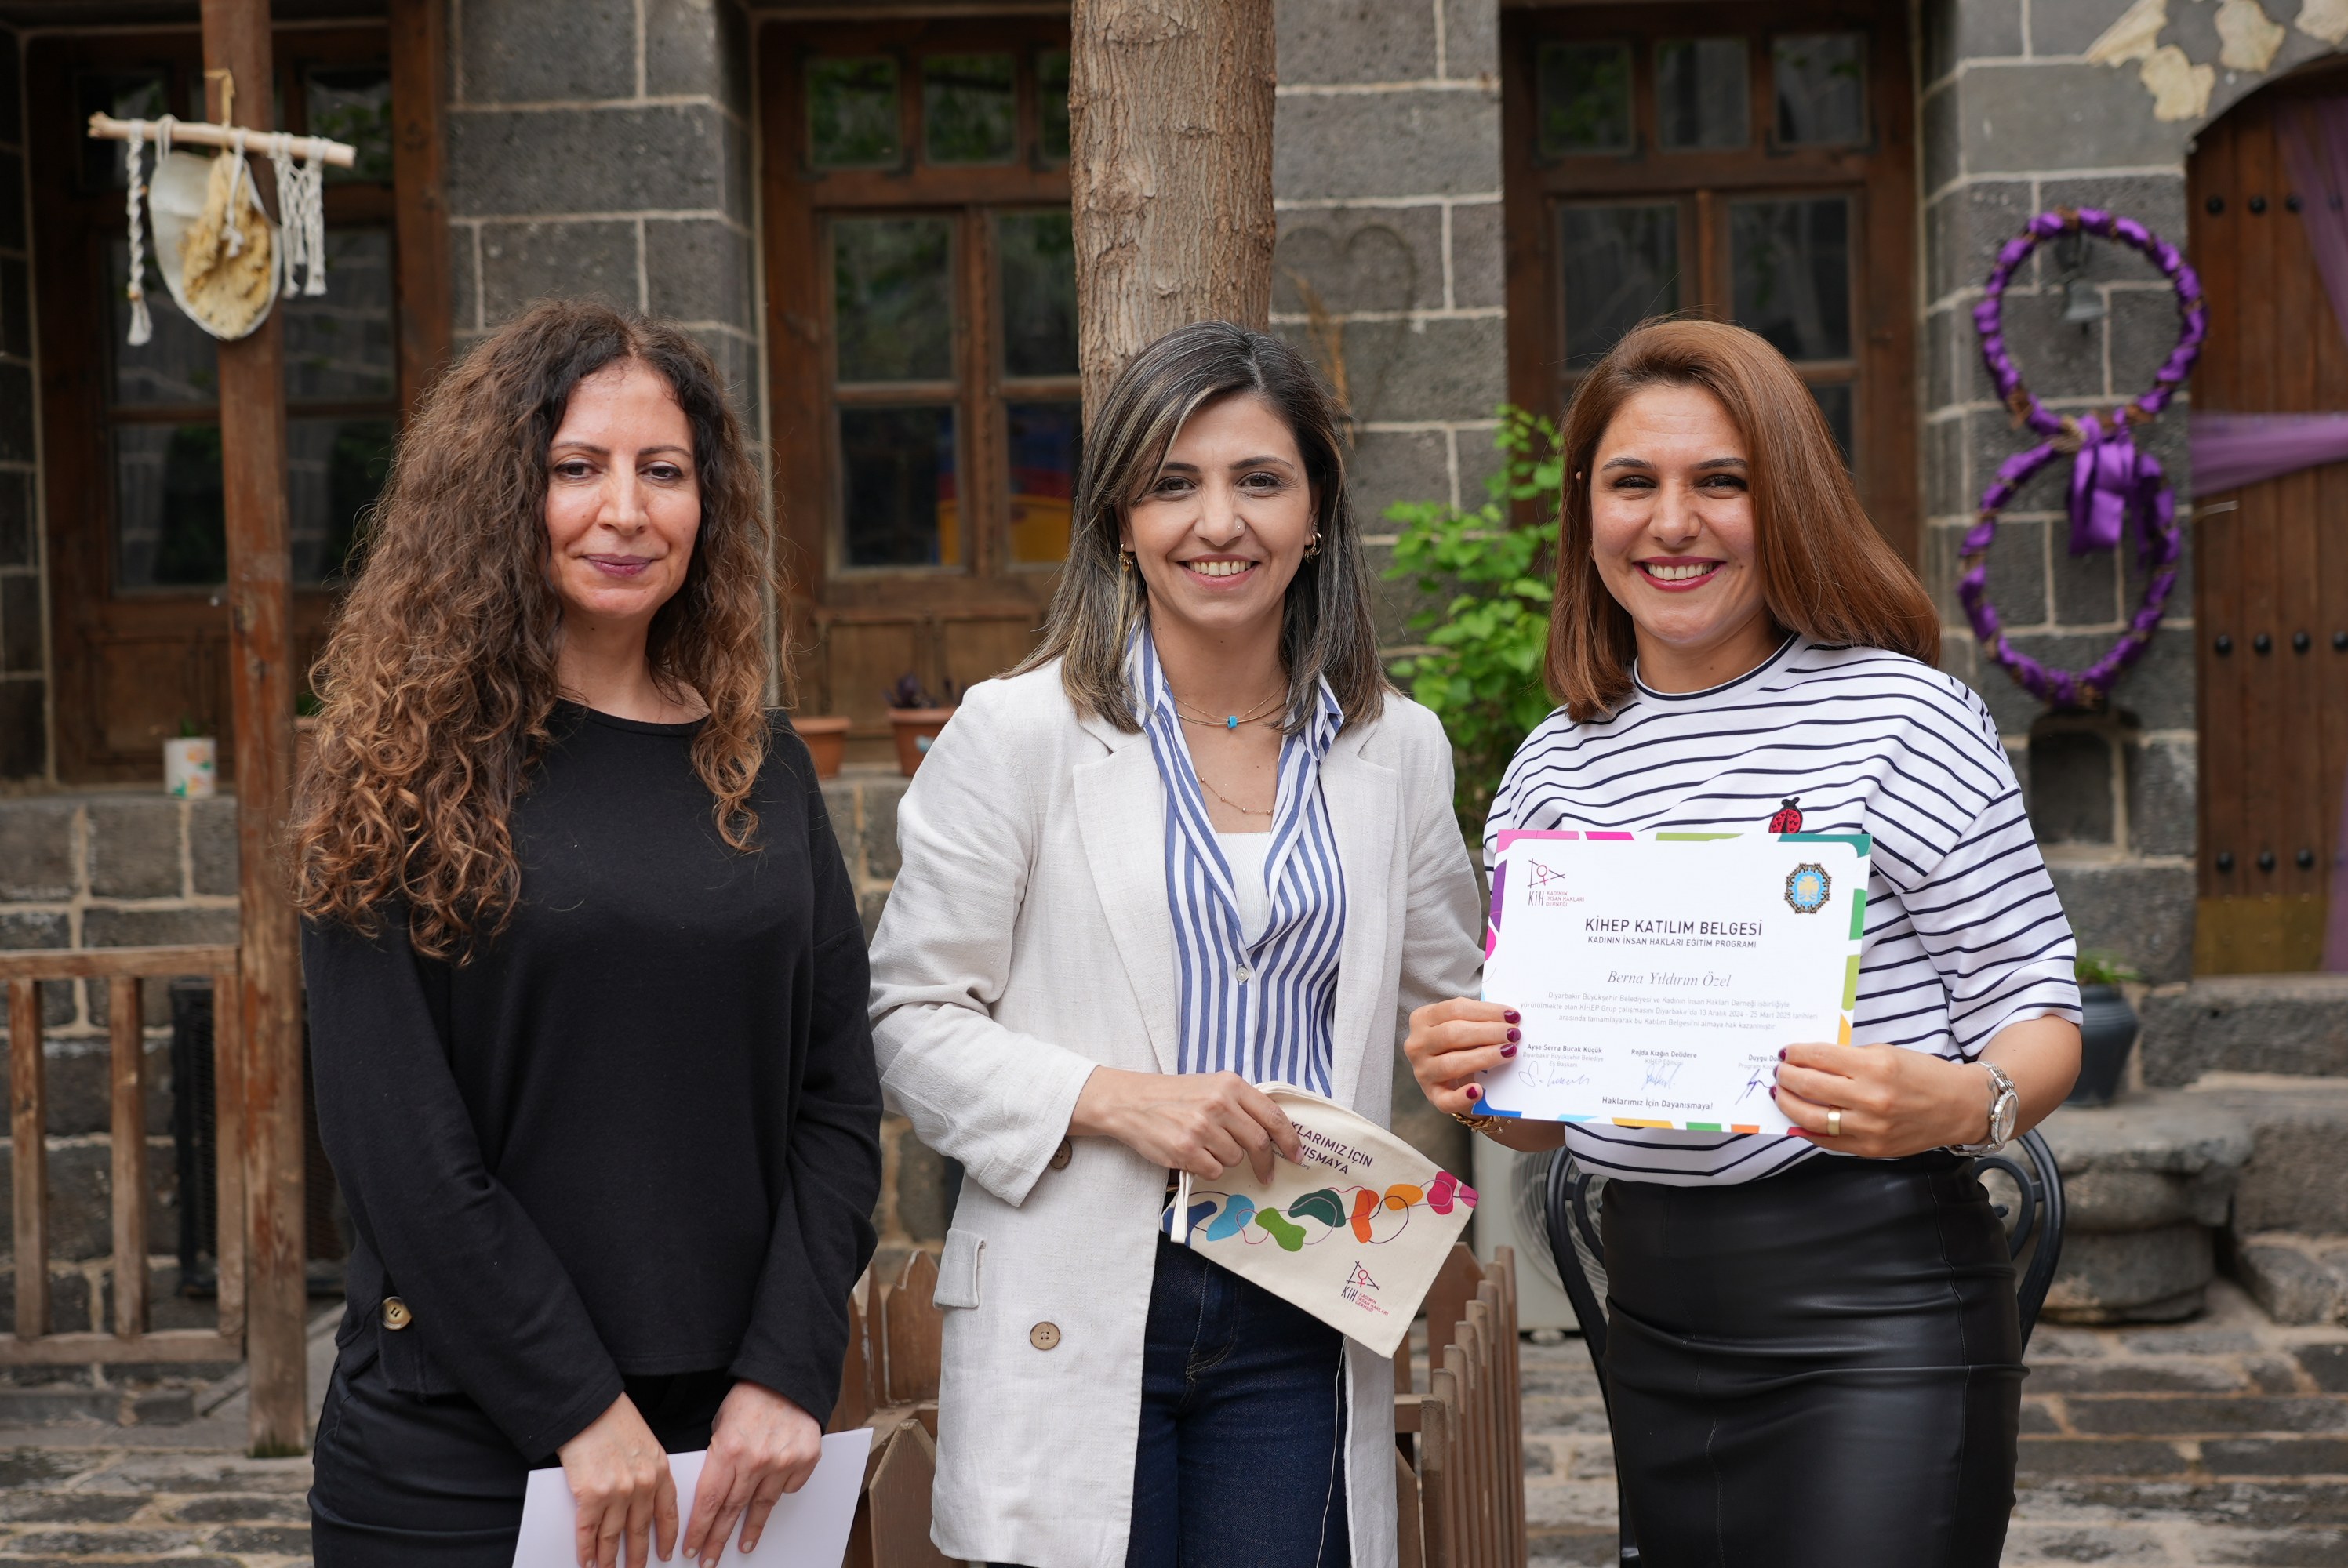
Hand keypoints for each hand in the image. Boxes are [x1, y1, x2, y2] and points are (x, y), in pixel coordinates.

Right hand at [558, 1394, 676, 1567]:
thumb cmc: (614, 1420)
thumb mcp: (645, 1443)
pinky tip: (586, 1561)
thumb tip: (640, 1500)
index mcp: (660, 1471)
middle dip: (638, 1555)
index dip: (667, 1537)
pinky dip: (586, 1550)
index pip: (668, 1513)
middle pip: (640, 1530)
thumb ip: (647, 1471)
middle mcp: (642, 1485)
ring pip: (613, 1536)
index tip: (667, 1553)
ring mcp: (617, 1492)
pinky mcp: (590, 1495)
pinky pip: (588, 1531)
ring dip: (609, 1559)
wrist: (589, 1408)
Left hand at [680, 1381, 822, 1566]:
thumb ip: (719, 1459)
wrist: (788, 1378)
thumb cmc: (750, 1399)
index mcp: (728, 1449)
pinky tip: (770, 1499)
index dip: (699, 1529)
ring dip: (750, 1530)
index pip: (709, 1501)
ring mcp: (783, 1462)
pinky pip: (789, 1488)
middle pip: (732, 1511)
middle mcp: (756, 1460)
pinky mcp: (806, 1460)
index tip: (692, 1548)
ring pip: (762, 1506)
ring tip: (743, 1546)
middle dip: (717, 1539)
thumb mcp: (721, 1424)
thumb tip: (712, 1494)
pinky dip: (779, 1493)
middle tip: (709, 1560)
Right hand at [1070, 1067, 1300, 1181]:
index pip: (1273, 1115)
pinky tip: (1191, 1154)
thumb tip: (1275, 1132)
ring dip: (1225, 1159)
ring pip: (1235, 1158)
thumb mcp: (1211, 1086)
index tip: (1296, 1155)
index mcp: (1230, 1084)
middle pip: (1259, 1142)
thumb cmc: (1173, 1096)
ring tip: (1204, 1146)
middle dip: (1266, 1163)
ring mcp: (1202, 1127)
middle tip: (1266, 1174)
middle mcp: (1219, 1103)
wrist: (1130, 1101)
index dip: (1289, 1139)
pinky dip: (1206, 1168)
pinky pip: (1214, 1170)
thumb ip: (1240, 1103)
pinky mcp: (1186, 1149)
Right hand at [1404, 998, 1518, 1117]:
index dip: (1485, 1011)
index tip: (1512, 1015)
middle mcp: (1417, 1044)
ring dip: (1484, 1057)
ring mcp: (1422, 1071)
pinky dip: (1462, 1096)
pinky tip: (1478, 1090)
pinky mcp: (1432, 1096)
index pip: (1454, 1009)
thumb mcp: (1463, 1025)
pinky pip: (1446, 1099)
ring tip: (1509, 1053)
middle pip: (1452, 1034)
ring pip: (1451, 1064)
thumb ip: (1480, 1020)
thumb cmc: (1460, 1044)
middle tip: (1514, 1034)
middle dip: (1488, 1032)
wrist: (1454, 1075)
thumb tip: (1511, 1019)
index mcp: (1422, 1019)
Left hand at [1773, 1042, 1996, 1158]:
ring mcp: (1871, 1127)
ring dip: (1789, 1104)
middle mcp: (1871, 1098)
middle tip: (1779, 1072)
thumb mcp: (1887, 1053)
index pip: (1820, 1057)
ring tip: (1782, 1094)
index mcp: (1876, 1067)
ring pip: (1812, 1117)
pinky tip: (1797, 1121)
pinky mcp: (1872, 1148)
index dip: (1796, 1054)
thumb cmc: (1923, 1075)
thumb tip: (1809, 1062)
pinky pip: (1829, 1141)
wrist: (1960, 1107)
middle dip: (1787, 1077)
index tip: (1786, 1053)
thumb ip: (1849, 1058)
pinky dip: (1807, 1131)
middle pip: (1810, 1087)